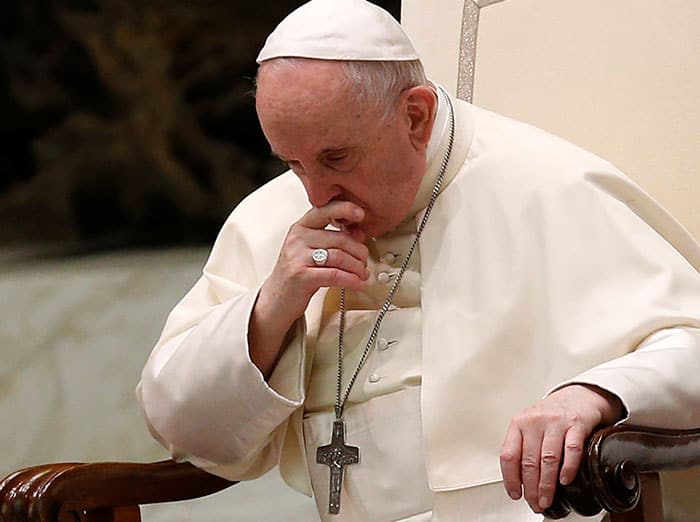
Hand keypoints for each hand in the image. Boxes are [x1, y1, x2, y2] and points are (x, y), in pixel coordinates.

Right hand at [249, 201, 368, 375]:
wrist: (277, 298)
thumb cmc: (298, 272)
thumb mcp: (311, 249)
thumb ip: (332, 237)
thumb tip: (359, 231)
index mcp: (301, 227)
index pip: (324, 211)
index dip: (345, 209)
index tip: (361, 213)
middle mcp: (297, 239)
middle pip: (340, 239)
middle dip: (359, 252)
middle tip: (365, 262)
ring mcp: (298, 257)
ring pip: (340, 257)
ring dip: (358, 268)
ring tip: (363, 274)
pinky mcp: (301, 276)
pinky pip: (335, 275)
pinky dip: (351, 280)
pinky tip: (358, 284)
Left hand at [500, 384, 622, 513]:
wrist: (579, 396)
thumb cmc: (552, 416)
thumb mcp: (530, 427)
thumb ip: (523, 448)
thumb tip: (518, 481)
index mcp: (518, 424)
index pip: (508, 455)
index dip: (510, 478)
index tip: (515, 493)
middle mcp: (535, 421)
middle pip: (529, 461)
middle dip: (531, 488)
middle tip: (535, 503)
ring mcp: (556, 422)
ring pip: (548, 459)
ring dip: (547, 484)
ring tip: (547, 499)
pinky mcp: (577, 424)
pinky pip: (572, 449)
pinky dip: (568, 468)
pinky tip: (565, 481)